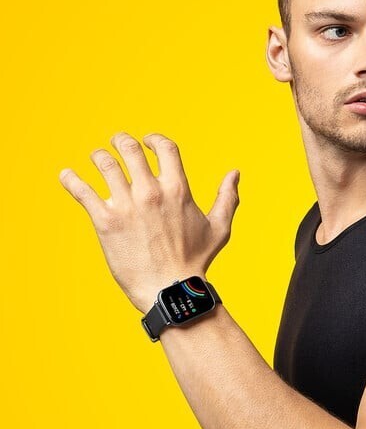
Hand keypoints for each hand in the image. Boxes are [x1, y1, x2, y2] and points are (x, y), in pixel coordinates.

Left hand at [59, 132, 239, 312]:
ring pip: (105, 164)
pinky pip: (82, 191)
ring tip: (99, 158)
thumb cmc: (196, 260)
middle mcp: (151, 192)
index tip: (147, 142)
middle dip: (122, 141)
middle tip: (116, 143)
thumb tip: (235, 173)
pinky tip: (67, 175)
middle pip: (130, 149)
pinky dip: (71, 179)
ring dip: (99, 156)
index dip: (154, 139)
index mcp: (178, 189)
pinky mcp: (105, 221)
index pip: (164, 147)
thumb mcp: (220, 227)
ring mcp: (126, 205)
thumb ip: (227, 197)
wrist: (170, 289)